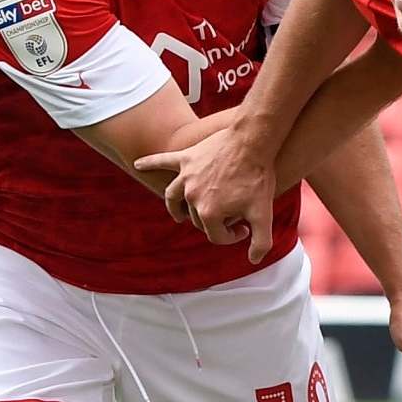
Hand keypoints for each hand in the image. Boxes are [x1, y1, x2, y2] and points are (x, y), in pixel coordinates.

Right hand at [134, 127, 279, 262]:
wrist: (254, 141)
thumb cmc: (258, 177)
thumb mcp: (264, 214)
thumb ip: (261, 242)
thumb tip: (254, 260)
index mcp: (209, 214)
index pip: (217, 235)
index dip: (233, 236)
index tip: (246, 229)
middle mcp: (192, 197)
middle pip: (197, 218)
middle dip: (214, 222)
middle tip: (230, 217)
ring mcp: (187, 176)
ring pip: (174, 196)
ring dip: (175, 208)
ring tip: (179, 215)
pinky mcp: (187, 158)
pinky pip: (163, 161)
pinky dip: (150, 163)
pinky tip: (138, 165)